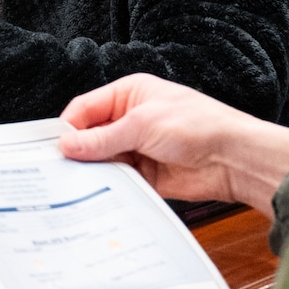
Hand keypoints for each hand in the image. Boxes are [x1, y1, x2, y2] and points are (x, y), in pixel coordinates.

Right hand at [57, 73, 288, 215]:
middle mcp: (131, 120)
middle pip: (92, 136)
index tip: (55, 147)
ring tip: (78, 182)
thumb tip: (68, 144)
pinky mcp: (146, 174)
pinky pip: (119, 180)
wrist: (233, 158)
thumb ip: (102, 138)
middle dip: (79, 151)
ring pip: (103, 160)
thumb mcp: (142, 125)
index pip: (86, 108)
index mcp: (129, 95)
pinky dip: (110, 187)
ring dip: (94, 171)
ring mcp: (138, 148)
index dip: (70, 127)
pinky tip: (100, 194)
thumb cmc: (198, 125)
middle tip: (61, 168)